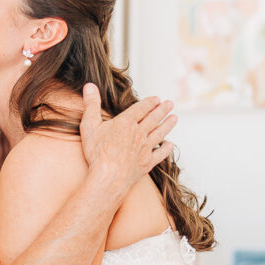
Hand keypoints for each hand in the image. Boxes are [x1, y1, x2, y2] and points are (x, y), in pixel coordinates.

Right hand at [79, 83, 177, 197]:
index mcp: (126, 123)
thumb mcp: (89, 126)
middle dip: (163, 110)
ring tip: (174, 118)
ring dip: (168, 125)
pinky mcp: (147, 163)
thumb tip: (89, 86)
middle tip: (170, 104)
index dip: (150, 103)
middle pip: (153, 119)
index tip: (157, 99)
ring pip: (159, 134)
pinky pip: (160, 154)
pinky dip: (166, 149)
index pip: (141, 109)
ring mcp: (144, 149)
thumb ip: (91, 105)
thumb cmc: (97, 153)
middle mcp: (139, 134)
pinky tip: (170, 145)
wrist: (109, 178)